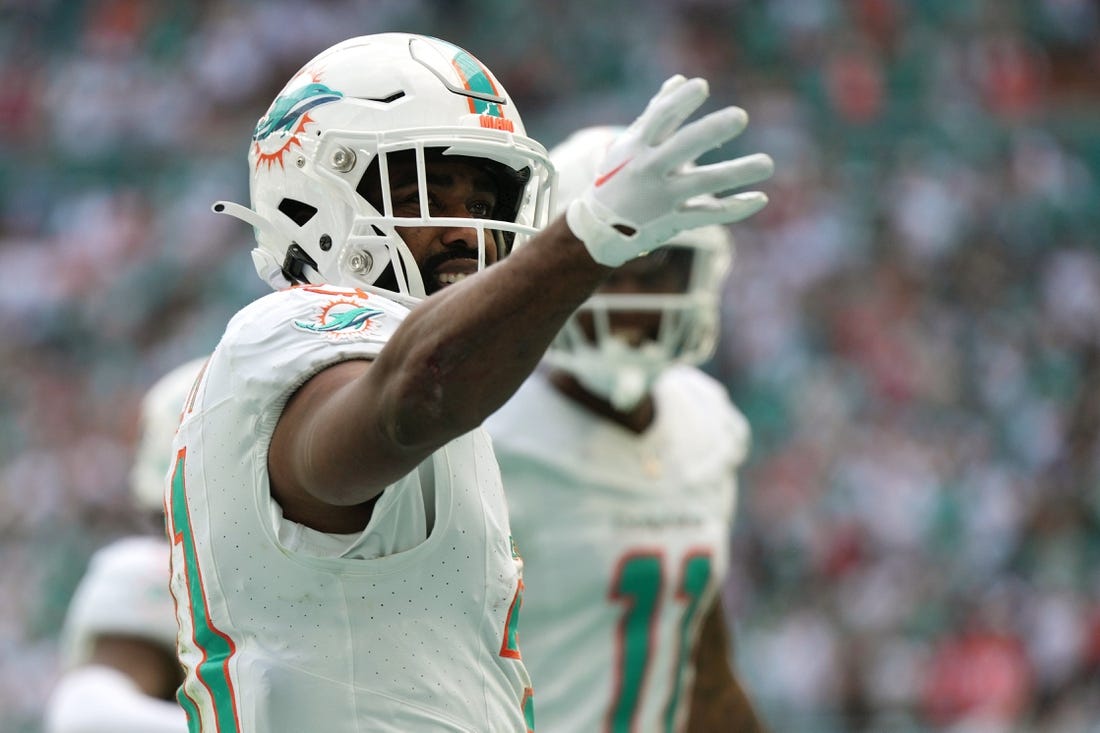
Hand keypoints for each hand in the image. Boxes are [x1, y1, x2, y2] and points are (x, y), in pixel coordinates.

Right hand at [565, 75, 773, 266]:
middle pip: (683, 147)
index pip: (659, 119)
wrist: (599, 231)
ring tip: (768, 164)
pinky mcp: (674, 221)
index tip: (701, 86)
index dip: (679, 102)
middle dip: (711, 131)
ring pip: (704, 182)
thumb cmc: (617, 179)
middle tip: (740, 117)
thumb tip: (680, 81)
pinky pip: (709, 214)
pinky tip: (760, 198)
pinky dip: (735, 208)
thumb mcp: (627, 146)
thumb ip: (655, 113)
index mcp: (637, 148)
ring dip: (737, 172)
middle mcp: (649, 171)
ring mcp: (662, 198)